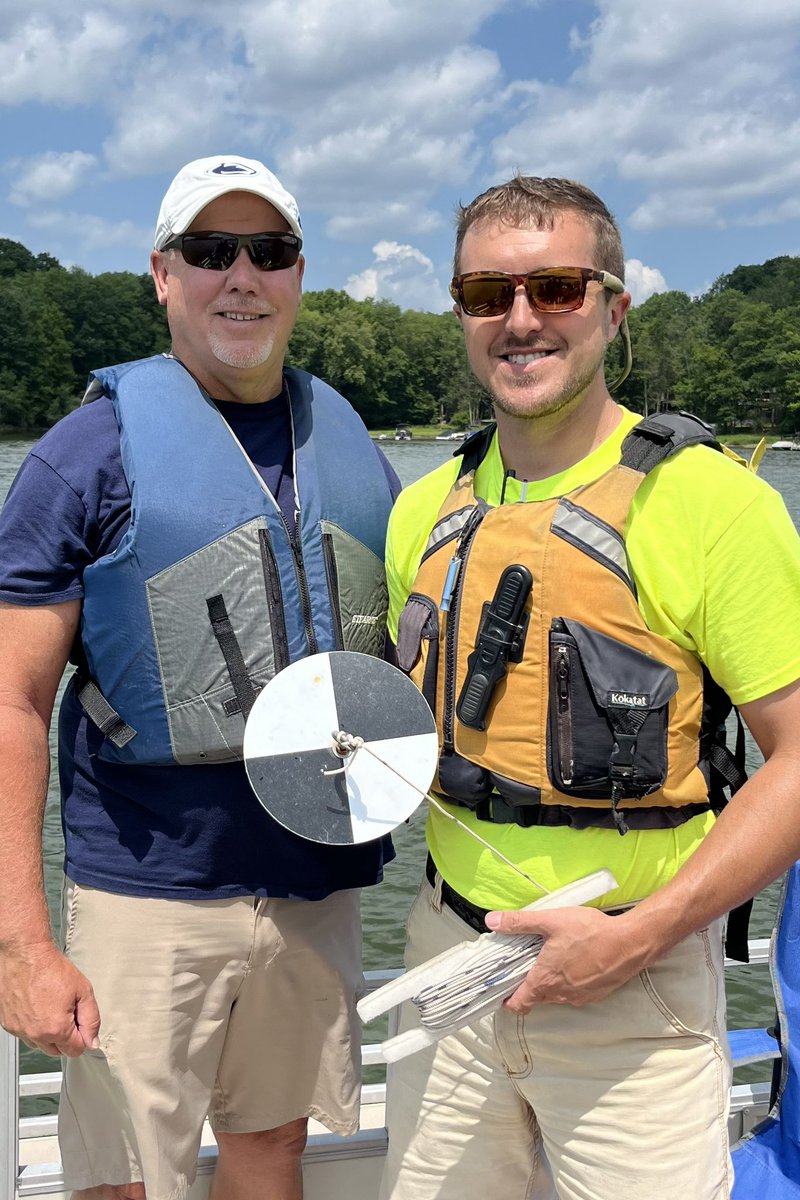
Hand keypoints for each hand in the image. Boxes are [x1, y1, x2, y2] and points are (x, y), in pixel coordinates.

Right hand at [0, 940, 100, 1056]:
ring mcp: (19, 1029)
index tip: (81, 1024)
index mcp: (55, 1028)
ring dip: (48, 1034)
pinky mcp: (8, 1023)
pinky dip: (33, 1026)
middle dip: (66, 1037)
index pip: (75, 1050)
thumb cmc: (51, 968)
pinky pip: (25, 1034)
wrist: (26, 954)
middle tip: (68, 1013)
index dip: (83, 1037)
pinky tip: (38, 1007)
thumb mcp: (83, 991)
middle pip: (57, 1051)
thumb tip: (92, 1041)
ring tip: (52, 1008)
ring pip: (39, 1044)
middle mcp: (34, 1034)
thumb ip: (91, 1019)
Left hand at [484, 905, 646, 1012]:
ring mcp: (579, 997)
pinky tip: (572, 963)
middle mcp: (560, 994)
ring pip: (555, 996)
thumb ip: (519, 922)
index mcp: (545, 980)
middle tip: (523, 965)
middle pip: (535, 999)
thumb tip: (492, 920)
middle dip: (527, 986)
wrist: (630, 943)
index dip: (506, 999)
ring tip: (549, 960)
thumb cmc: (591, 932)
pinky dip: (567, 983)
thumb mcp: (550, 920)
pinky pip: (573, 994)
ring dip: (548, 984)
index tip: (500, 988)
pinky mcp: (594, 995)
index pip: (518, 1003)